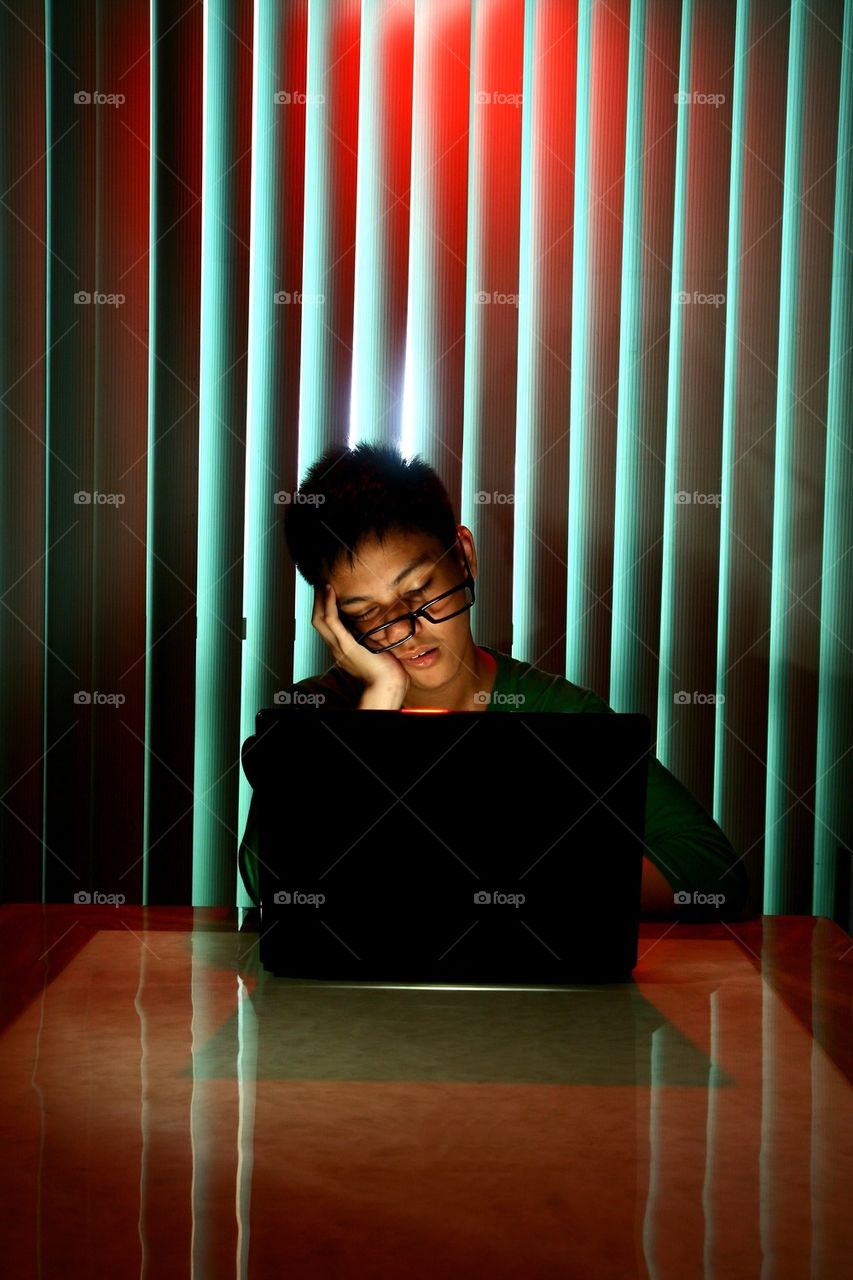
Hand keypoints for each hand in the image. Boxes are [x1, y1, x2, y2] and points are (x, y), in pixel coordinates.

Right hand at [312, 583, 410, 699]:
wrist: (388, 685)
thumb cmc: (387, 670)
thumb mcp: (375, 648)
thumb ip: (370, 637)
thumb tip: (376, 623)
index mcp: (341, 648)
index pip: (325, 625)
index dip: (322, 608)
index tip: (327, 591)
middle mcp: (335, 647)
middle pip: (317, 620)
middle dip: (317, 601)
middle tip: (321, 582)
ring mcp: (338, 647)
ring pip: (319, 619)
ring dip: (320, 599)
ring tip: (323, 583)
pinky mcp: (346, 646)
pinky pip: (331, 621)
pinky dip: (328, 604)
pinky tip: (330, 591)